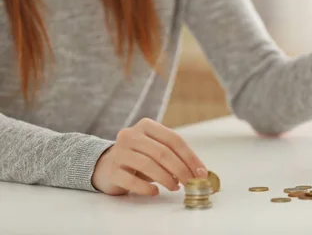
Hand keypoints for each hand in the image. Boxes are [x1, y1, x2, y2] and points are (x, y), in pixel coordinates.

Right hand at [91, 118, 206, 195]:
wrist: (104, 165)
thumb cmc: (138, 158)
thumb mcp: (155, 150)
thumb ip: (174, 156)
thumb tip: (198, 171)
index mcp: (146, 125)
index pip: (173, 139)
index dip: (190, 157)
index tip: (201, 172)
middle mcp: (131, 135)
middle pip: (162, 152)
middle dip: (181, 169)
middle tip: (191, 183)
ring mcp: (119, 151)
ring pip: (148, 164)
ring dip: (166, 178)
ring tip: (175, 187)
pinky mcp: (111, 170)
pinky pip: (131, 180)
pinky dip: (146, 188)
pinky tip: (155, 192)